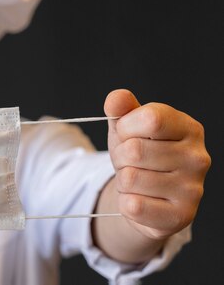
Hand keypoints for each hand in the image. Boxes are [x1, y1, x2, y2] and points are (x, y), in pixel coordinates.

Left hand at [104, 89, 209, 240]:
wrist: (146, 195)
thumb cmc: (139, 154)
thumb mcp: (127, 127)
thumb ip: (121, 109)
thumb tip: (116, 98)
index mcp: (189, 128)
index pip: (150, 119)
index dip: (126, 127)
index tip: (127, 133)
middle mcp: (199, 158)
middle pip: (135, 150)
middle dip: (121, 156)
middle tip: (132, 163)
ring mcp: (193, 189)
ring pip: (130, 178)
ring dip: (123, 181)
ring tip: (137, 180)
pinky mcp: (182, 217)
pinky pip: (133, 206)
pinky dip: (126, 203)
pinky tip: (141, 199)